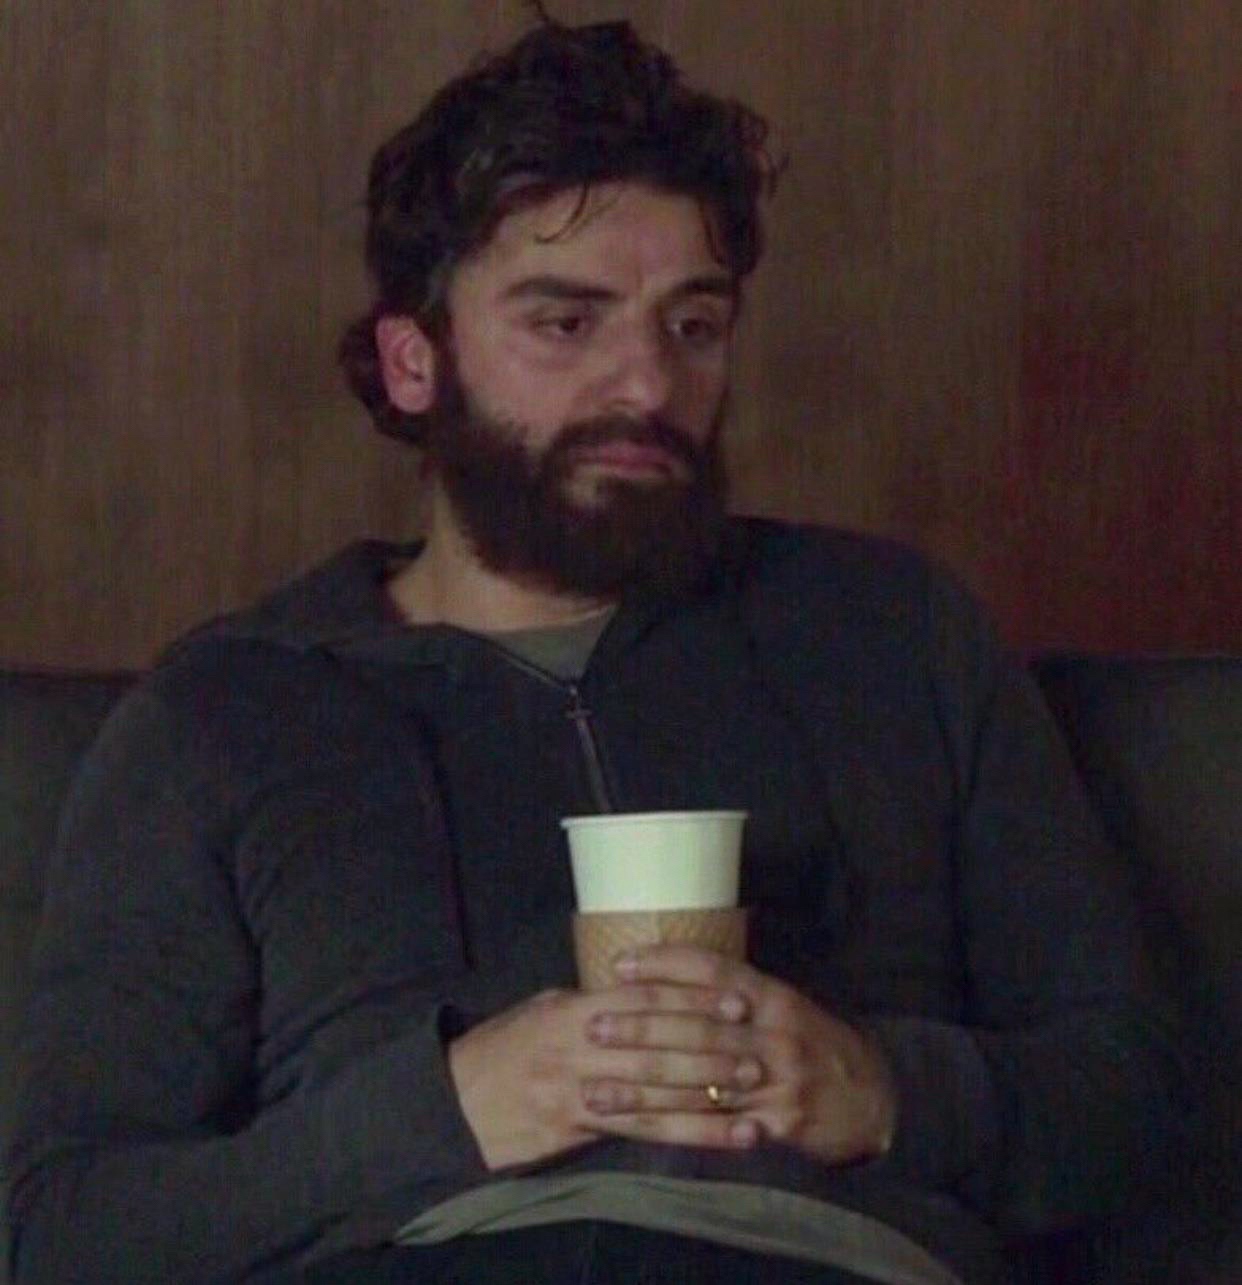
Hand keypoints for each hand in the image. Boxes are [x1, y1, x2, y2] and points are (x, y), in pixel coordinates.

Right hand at [447, 980, 754, 1169]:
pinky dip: (688, 1135)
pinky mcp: (580, 1130)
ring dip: (709, 1093)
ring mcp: (581, 1091)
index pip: (644, 998)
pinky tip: (723, 1138)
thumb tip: (636, 986)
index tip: (735, 999)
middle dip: (711, 1047)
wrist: (457, 1102)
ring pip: (656, 1092)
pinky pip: (643, 1133)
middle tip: (758, 1047)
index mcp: (575, 1009)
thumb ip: (591, 999)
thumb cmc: (503, 1048)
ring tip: (753, 1092)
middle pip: (658, 1045)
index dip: (692, 999)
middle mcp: (581, 1047)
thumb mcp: (543, 1008)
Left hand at [585, 946, 896, 1166]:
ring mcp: (775, 1081)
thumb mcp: (782, 1006)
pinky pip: (713, 1129)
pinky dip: (673, 1129)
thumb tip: (669, 971)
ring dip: (642, 1089)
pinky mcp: (776, 1125)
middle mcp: (773, 1033)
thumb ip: (735, 990)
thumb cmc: (812, 1044)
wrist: (872, 1098)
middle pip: (698, 1027)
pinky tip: (636, 1131)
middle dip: (641, 1027)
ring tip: (596, 1089)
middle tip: (594, 1026)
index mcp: (773, 996)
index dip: (665, 964)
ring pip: (698, 1083)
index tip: (619, 964)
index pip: (712, 970)